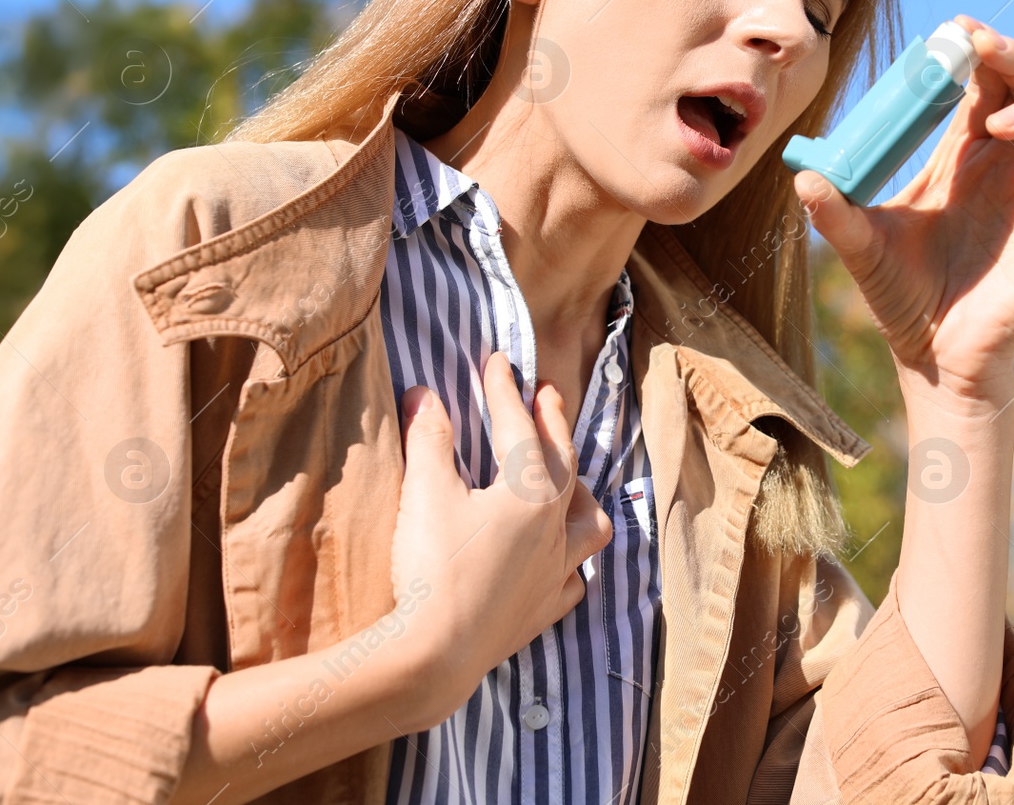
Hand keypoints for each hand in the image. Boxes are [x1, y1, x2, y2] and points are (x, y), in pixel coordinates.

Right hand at [386, 350, 612, 730]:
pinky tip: (558, 560)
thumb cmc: (431, 567)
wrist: (433, 652)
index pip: (518, 425)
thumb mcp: (425, 492)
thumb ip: (428, 438)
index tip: (497, 360)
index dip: (504, 389)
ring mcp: (556, 571)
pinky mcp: (544, 610)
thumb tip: (424, 393)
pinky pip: (573, 578)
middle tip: (546, 395)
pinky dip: (570, 562)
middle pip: (564, 461)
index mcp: (529, 490)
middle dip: (552, 423)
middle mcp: (555, 526)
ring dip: (580, 494)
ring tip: (569, 481)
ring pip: (589, 523)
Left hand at [794, 14, 1013, 408]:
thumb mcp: (861, 246)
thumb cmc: (900, 295)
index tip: (954, 31)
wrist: (932, 355)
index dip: (977, 50)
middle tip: (981, 48)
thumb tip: (800, 175)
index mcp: (964, 153)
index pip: (983, 82)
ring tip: (998, 123)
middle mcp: (1007, 164)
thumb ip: (834, 211)